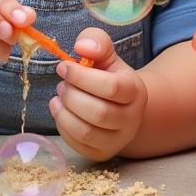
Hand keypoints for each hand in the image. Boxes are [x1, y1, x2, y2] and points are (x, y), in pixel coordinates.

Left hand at [49, 27, 147, 161]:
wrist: (120, 106)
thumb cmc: (108, 75)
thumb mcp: (106, 54)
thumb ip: (96, 42)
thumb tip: (82, 47)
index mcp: (135, 90)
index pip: (110, 87)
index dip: (81, 76)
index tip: (63, 67)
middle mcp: (132, 118)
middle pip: (98, 113)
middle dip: (71, 96)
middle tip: (61, 85)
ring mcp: (118, 139)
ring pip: (87, 132)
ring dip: (65, 112)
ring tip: (59, 97)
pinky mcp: (102, 153)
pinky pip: (78, 144)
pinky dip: (63, 126)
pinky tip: (60, 110)